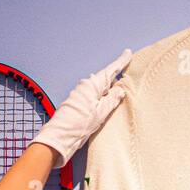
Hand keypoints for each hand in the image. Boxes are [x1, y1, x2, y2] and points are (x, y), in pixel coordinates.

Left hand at [30, 47, 131, 169]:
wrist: (61, 136)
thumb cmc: (80, 124)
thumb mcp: (102, 111)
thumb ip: (112, 99)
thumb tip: (120, 90)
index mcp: (92, 84)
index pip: (111, 70)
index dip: (121, 62)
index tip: (128, 53)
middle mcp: (85, 86)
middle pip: (105, 79)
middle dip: (115, 77)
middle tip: (127, 74)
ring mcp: (81, 94)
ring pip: (99, 88)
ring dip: (108, 90)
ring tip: (119, 93)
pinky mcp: (78, 103)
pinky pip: (94, 96)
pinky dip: (102, 97)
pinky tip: (106, 103)